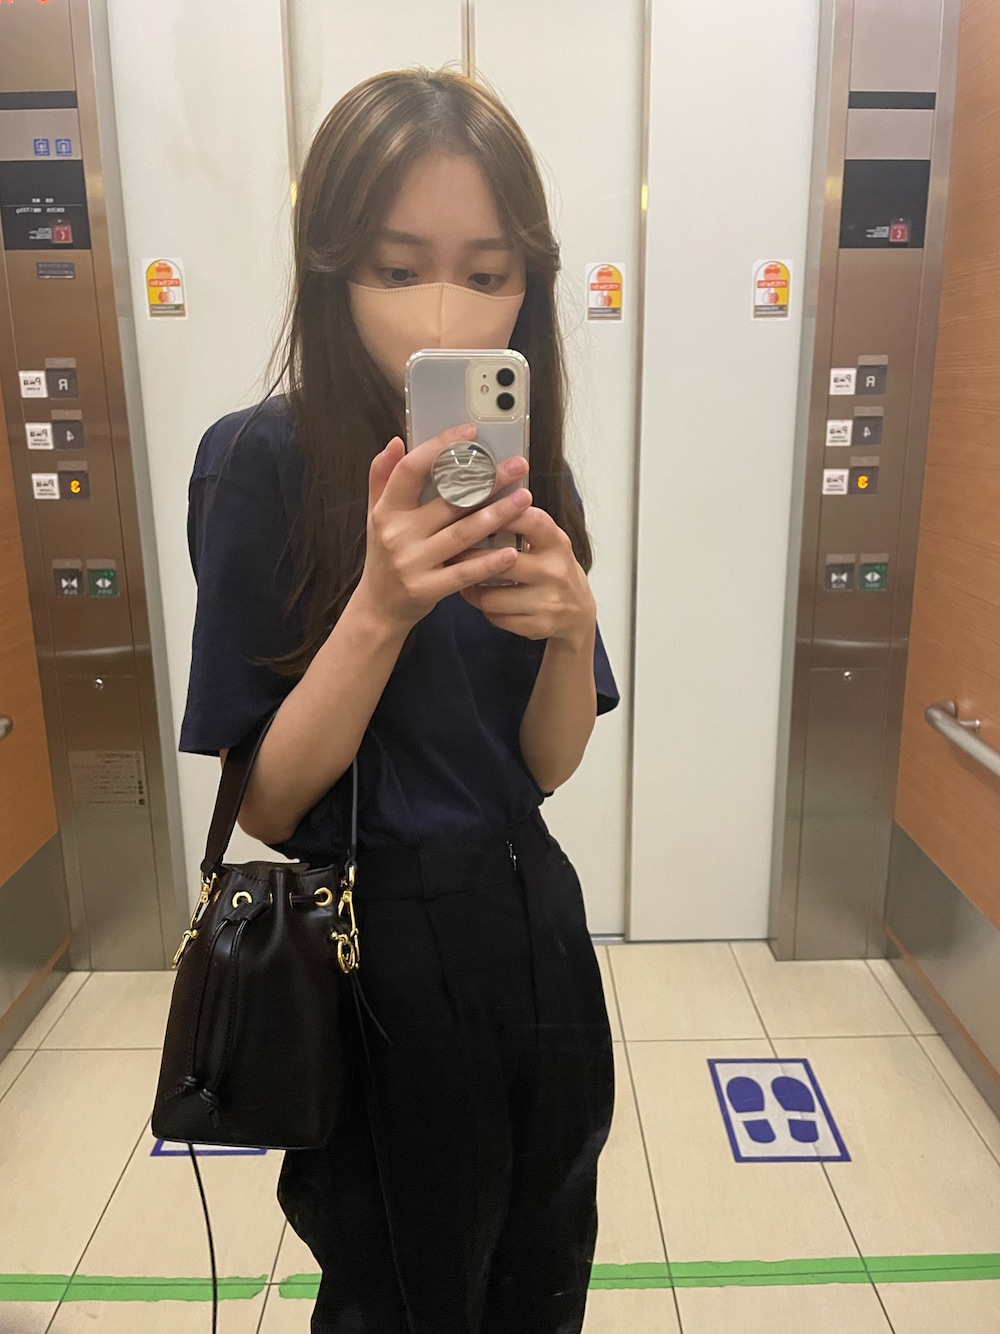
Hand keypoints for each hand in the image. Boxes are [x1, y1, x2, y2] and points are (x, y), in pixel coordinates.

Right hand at [355, 426, 531, 631]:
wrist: (379, 608)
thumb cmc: (384, 555)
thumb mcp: (375, 515)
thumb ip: (383, 477)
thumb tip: (396, 441)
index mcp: (386, 510)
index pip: (411, 470)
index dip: (440, 447)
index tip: (470, 432)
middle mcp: (397, 534)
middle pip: (448, 501)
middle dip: (487, 481)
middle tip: (518, 465)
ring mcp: (412, 563)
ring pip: (461, 534)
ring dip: (497, 515)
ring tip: (525, 498)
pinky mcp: (426, 589)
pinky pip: (464, 573)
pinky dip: (488, 562)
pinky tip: (511, 550)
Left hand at [459, 506, 596, 648]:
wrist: (578, 612)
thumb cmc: (552, 569)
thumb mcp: (548, 543)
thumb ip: (523, 526)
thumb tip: (478, 505)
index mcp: (557, 543)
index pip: (531, 521)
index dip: (501, 514)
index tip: (475, 512)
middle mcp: (556, 571)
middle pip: (502, 562)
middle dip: (471, 557)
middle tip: (451, 551)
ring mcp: (549, 602)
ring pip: (491, 596)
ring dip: (471, 588)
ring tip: (463, 579)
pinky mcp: (539, 626)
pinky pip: (496, 617)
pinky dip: (484, 608)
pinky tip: (483, 599)